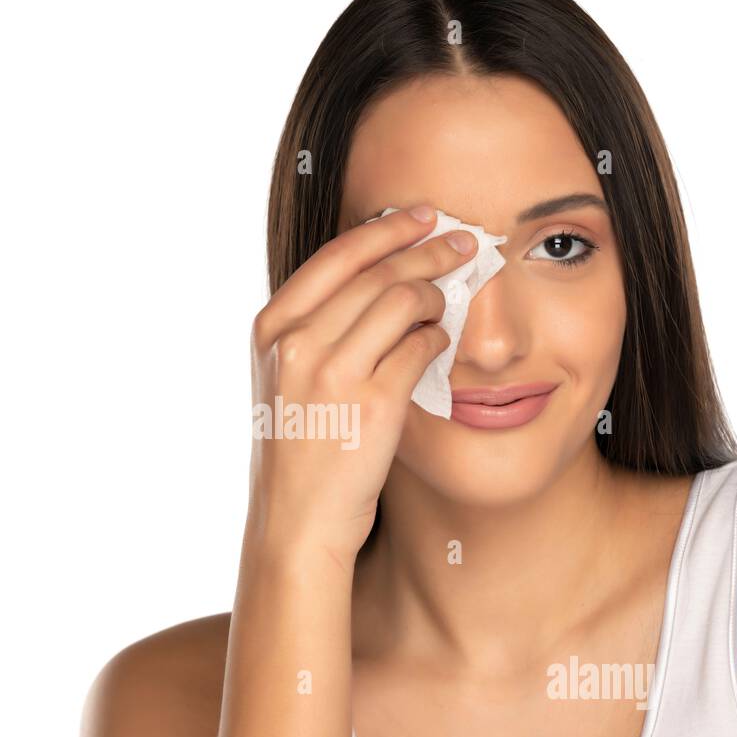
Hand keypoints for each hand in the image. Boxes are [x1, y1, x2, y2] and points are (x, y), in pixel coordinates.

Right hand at [246, 205, 479, 564]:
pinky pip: (420, 347)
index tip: (418, 216)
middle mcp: (298, 343)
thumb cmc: (298, 450)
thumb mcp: (283, 379)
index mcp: (272, 329)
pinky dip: (438, 337)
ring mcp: (333, 373)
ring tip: (451, 298)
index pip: (337, 256)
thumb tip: (373, 277)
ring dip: (437, 293)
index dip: (384, 230)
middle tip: (463, 243)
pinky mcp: (373, 403)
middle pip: (377, 272)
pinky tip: (443, 342)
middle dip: (427, 250)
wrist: (297, 519)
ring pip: (403, 301)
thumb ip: (311, 329)